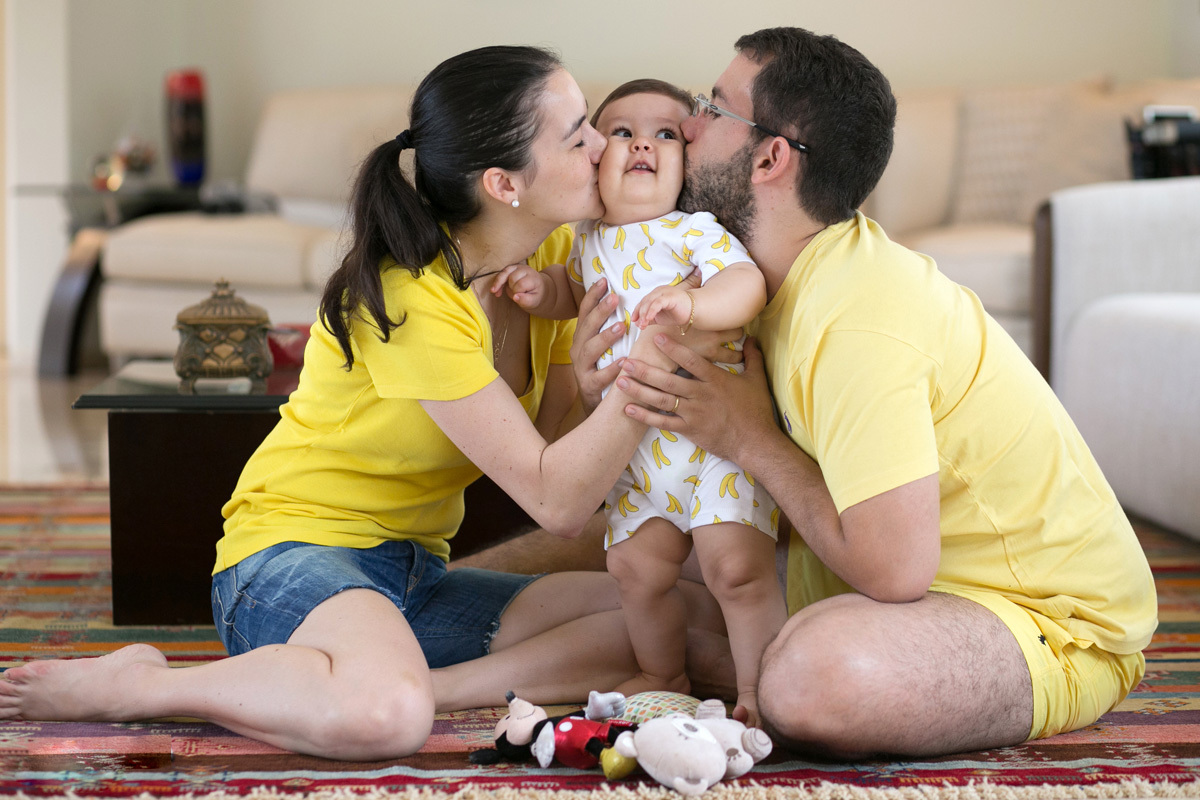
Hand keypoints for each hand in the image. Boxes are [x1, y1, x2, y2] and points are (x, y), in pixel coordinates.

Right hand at [491, 263, 548, 310]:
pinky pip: (502, 272)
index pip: (521, 284)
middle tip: (514, 295)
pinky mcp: (512, 268)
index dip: (517, 292)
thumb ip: (526, 300)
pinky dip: (497, 281)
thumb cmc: (535, 295)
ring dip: (499, 283)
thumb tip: (515, 297)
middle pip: (513, 278)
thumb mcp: (534, 301)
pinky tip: (494, 290)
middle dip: (511, 288)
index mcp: (534, 278)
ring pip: (505, 272)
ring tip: (494, 292)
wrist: (538, 288)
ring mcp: (519, 267)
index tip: (518, 297)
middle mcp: (526, 270)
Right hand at [570, 278, 625, 412]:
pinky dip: (612, 369)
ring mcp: (581, 368)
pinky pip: (600, 377)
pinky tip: (625, 361)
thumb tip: (625, 302)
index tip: (603, 281)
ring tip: (622, 326)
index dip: (592, 296)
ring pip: (590, 350)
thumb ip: (610, 328)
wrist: (595, 405)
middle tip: (614, 298)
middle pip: (587, 327)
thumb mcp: (603, 347)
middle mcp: (578, 350)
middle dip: (600, 311)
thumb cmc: (603, 370)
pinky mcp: (588, 386)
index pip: (585, 313)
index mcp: (582, 338)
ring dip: (605, 337)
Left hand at [617, 336, 774, 463]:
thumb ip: (752, 357)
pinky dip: (645, 416)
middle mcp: (701, 394)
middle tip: (626, 361)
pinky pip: (663, 422)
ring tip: (620, 382)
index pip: (691, 360)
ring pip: (661, 400)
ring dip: (639, 390)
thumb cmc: (757, 411)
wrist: (755, 443)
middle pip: (668, 380)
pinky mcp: (689, 429)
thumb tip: (751, 339)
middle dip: (645, 370)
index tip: (655, 337)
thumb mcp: (757, 380)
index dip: (673, 348)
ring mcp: (693, 413)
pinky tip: (629, 409)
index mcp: (715, 380)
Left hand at [631, 285, 691, 329]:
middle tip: (638, 325)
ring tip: (642, 324)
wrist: (694, 311)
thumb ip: (649, 319)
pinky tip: (648, 319)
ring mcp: (664, 292)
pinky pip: (658, 303)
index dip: (637, 311)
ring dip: (644, 314)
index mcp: (655, 294)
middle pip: (644, 301)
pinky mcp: (670, 296)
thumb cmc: (677, 313)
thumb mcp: (660, 318)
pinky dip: (651, 311)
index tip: (633, 321)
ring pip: (649, 302)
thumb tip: (637, 323)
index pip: (643, 302)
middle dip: (640, 314)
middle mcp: (659, 291)